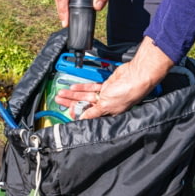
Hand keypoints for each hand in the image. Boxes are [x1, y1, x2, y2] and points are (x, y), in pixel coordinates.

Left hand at [54, 37, 175, 119]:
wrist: (136, 75)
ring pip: (86, 95)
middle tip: (59, 100)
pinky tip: (73, 87)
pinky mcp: (106, 85)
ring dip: (73, 94)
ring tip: (61, 93)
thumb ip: (93, 113)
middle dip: (71, 103)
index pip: (89, 116)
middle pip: (85, 105)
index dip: (78, 114)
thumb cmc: (127, 92)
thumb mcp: (106, 105)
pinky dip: (83, 87)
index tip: (68, 111)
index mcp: (108, 114)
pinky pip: (92, 87)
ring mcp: (106, 95)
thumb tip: (82, 120)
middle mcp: (106, 105)